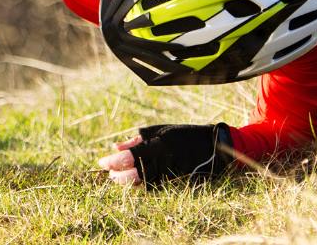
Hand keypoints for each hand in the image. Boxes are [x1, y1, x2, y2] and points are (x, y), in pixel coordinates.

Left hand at [98, 123, 232, 185]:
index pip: (130, 157)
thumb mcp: (159, 131)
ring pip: (146, 183)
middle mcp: (165, 160)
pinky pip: (158, 186)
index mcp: (159, 144)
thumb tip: (116, 148)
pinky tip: (136, 181)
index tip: (102, 162)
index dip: (114, 162)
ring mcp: (174, 173)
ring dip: (130, 182)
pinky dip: (144, 185)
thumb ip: (137, 140)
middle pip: (136, 175)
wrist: (213, 144)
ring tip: (119, 178)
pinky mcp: (180, 181)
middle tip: (110, 174)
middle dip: (120, 177)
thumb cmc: (182, 134)